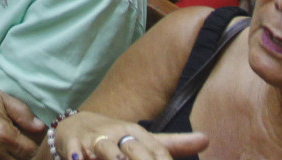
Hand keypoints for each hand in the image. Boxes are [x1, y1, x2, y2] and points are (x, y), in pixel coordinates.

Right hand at [53, 110, 206, 159]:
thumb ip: (174, 144)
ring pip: (106, 150)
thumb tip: (207, 139)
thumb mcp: (143, 140)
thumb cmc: (115, 137)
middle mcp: (118, 134)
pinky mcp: (73, 144)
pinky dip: (77, 157)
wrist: (75, 125)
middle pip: (134, 151)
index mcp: (137, 133)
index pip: (157, 152)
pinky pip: (75, 152)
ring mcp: (95, 139)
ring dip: (113, 157)